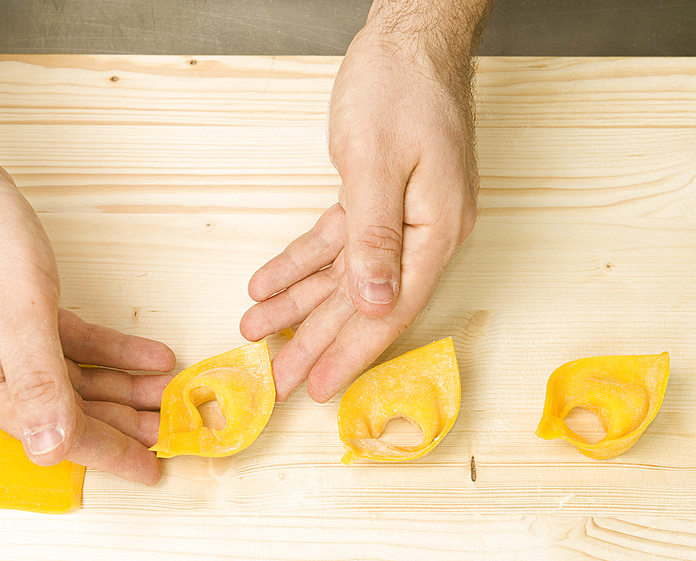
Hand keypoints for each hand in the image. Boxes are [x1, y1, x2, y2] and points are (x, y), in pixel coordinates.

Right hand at [0, 161, 173, 484]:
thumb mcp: (18, 312)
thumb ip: (39, 384)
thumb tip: (51, 450)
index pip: (58, 436)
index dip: (111, 452)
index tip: (153, 468)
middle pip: (69, 412)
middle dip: (125, 420)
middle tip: (174, 426)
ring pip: (73, 381)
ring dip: (122, 384)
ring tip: (168, 389)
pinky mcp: (12, 322)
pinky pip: (69, 348)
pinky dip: (107, 352)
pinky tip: (146, 354)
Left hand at [241, 15, 480, 402]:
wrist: (408, 37)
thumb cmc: (400, 88)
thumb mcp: (378, 161)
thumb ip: (376, 236)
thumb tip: (376, 302)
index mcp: (436, 229)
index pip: (391, 307)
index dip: (352, 350)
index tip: (321, 387)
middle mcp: (423, 231)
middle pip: (364, 300)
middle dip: (318, 339)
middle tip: (281, 379)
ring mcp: (401, 217)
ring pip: (344, 275)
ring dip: (300, 303)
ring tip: (259, 332)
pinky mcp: (375, 199)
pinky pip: (336, 242)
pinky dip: (301, 262)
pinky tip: (269, 283)